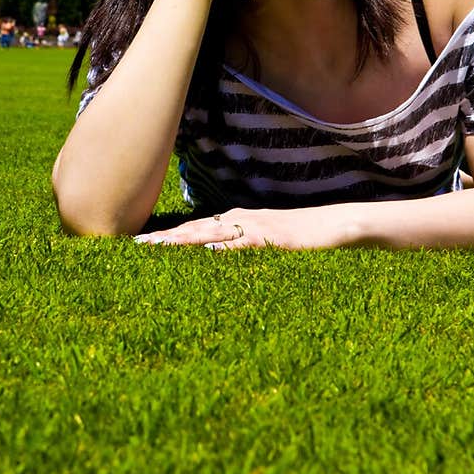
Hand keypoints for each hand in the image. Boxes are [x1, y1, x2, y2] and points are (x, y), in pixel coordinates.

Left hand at [133, 205, 341, 250]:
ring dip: (183, 240)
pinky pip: (245, 242)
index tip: (143, 244)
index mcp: (240, 220)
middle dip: (166, 238)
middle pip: (197, 228)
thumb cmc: (304, 237)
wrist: (337, 225)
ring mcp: (257, 227)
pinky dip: (224, 246)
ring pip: (213, 232)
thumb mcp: (268, 242)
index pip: (198, 228)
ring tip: (157, 248)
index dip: (170, 236)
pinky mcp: (274, 239)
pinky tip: (207, 250)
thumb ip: (244, 244)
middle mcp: (243, 219)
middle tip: (136, 246)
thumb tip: (216, 254)